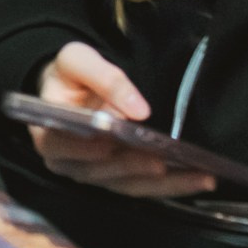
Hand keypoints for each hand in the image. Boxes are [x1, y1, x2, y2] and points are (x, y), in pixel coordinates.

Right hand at [27, 42, 213, 198]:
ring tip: (199, 175)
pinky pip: (144, 187)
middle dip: (132, 166)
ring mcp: (94, 175)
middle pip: (99, 170)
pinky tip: (200, 179)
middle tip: (162, 161)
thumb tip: (138, 110)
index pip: (60, 145)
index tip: (107, 144)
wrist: (73, 90)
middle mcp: (68, 163)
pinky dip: (173, 186)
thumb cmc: (71, 76)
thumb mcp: (78, 60)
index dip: (83, 148)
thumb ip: (104, 78)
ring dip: (164, 183)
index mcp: (48, 134)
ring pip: (127, 184)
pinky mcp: (117, 180)